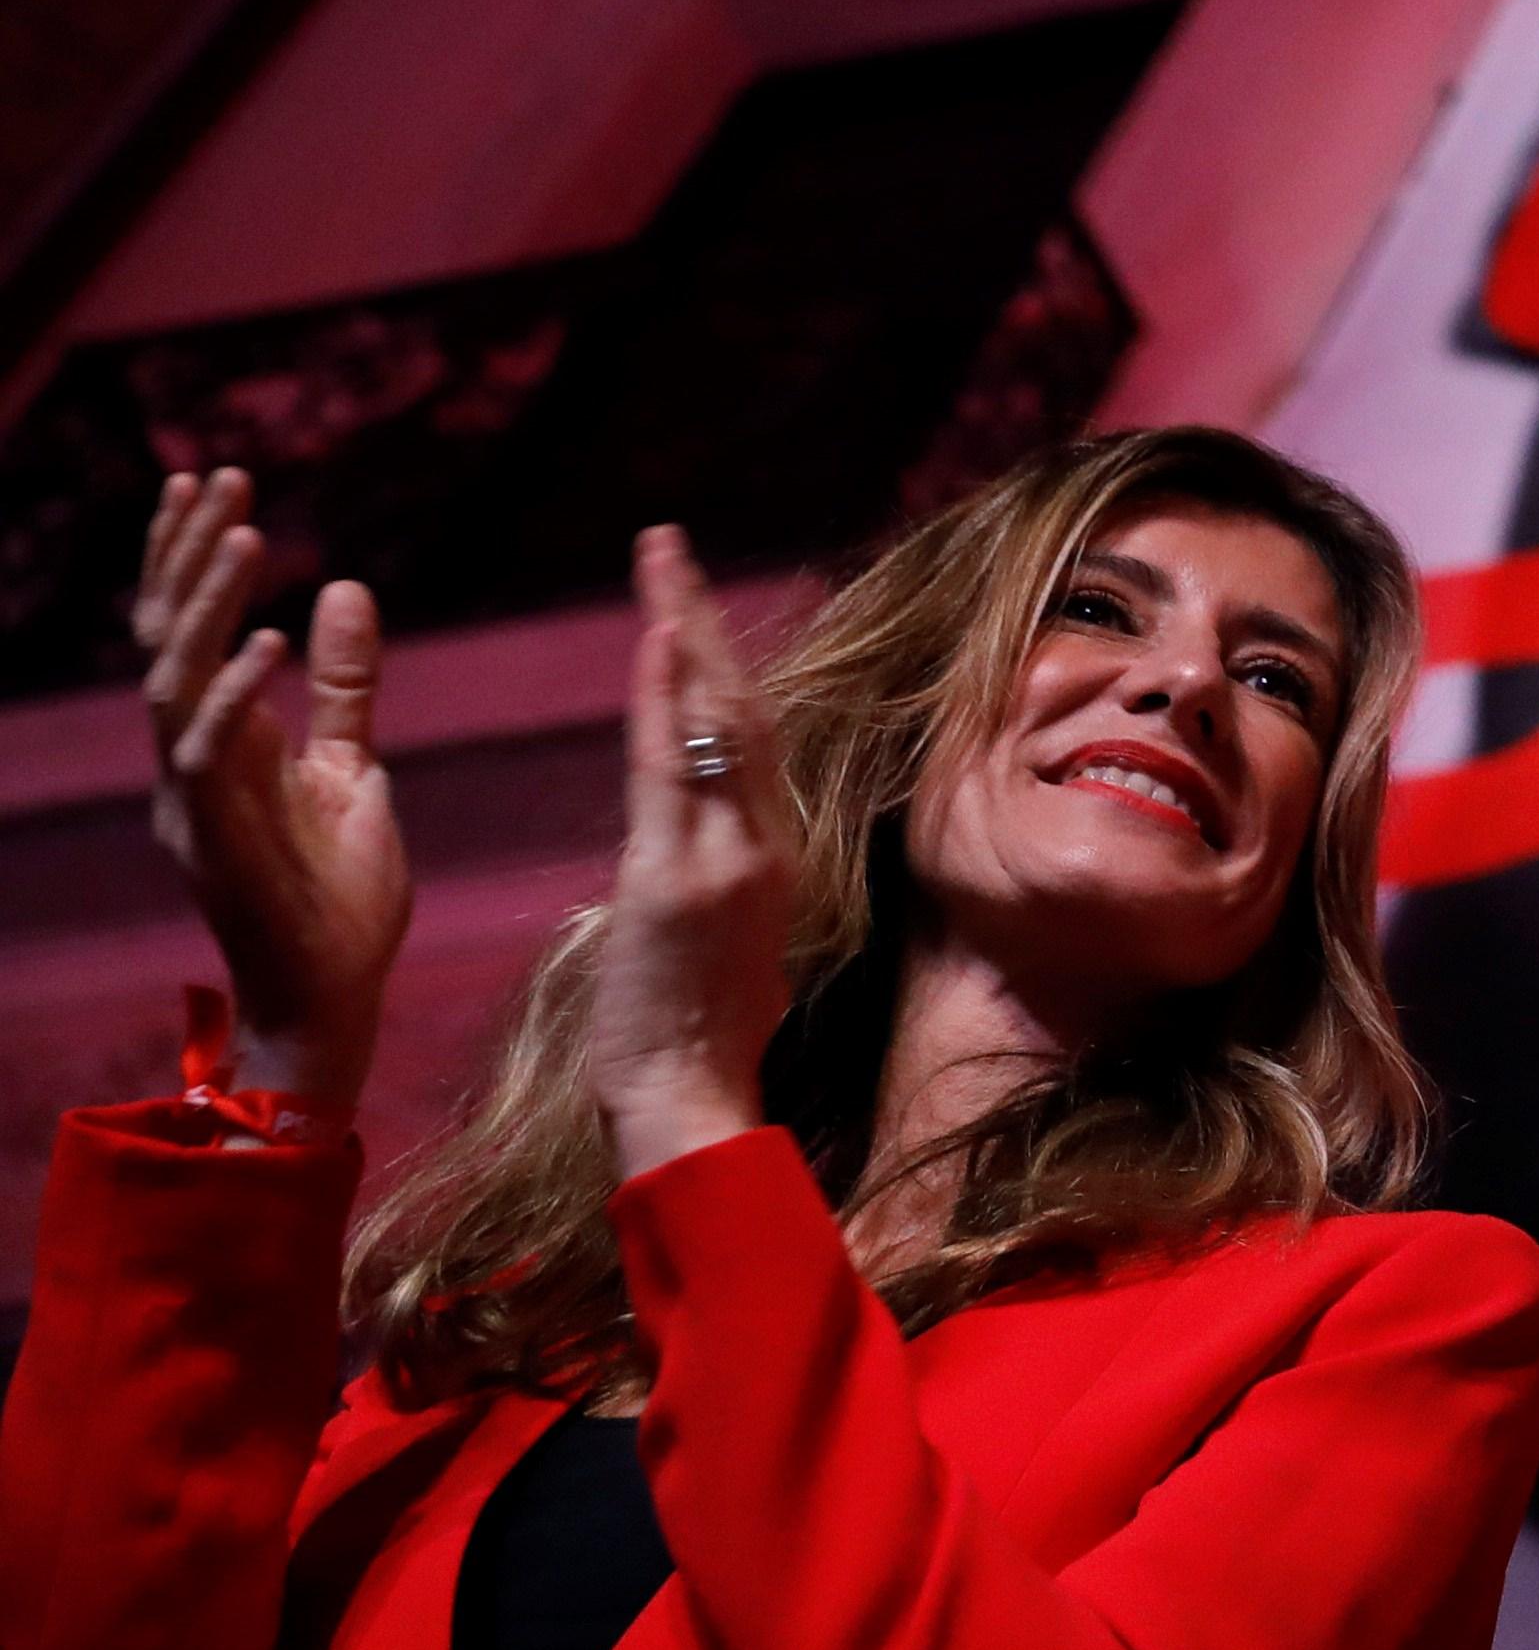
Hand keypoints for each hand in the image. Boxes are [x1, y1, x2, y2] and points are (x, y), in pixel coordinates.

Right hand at [131, 470, 407, 1111]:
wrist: (339, 993)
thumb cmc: (339, 891)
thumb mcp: (352, 766)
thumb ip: (345, 687)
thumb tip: (344, 586)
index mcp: (220, 743)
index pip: (189, 632)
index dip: (192, 558)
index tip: (214, 482)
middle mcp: (191, 763)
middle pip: (167, 640)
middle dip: (187, 558)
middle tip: (220, 478)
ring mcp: (194, 801)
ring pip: (174, 683)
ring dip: (210, 607)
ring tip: (249, 534)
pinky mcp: (218, 838)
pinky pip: (212, 752)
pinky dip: (238, 693)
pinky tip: (275, 639)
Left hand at [584, 529, 802, 1183]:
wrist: (688, 1106)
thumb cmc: (692, 1043)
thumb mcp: (718, 945)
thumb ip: (715, 878)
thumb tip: (701, 841)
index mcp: (767, 857)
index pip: (746, 739)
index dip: (718, 663)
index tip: (687, 602)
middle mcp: (760, 845)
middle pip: (739, 708)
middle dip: (700, 619)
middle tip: (666, 543)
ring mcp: (725, 859)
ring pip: (714, 724)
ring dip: (683, 632)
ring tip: (660, 562)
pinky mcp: (680, 881)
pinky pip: (674, 773)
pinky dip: (669, 700)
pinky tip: (659, 640)